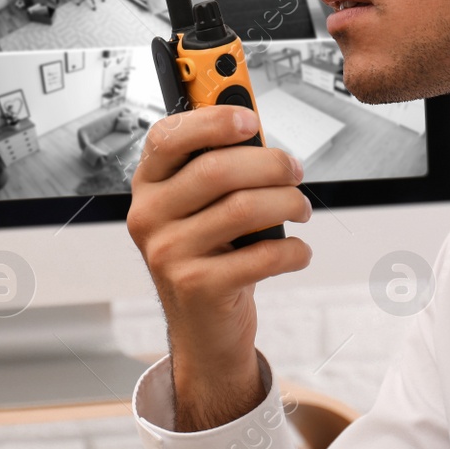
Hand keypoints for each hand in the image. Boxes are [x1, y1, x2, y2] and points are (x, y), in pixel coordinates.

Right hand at [128, 104, 311, 431]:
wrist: (203, 328)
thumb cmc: (209, 255)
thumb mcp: (200, 207)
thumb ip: (219, 163)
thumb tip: (255, 128)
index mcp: (149, 185)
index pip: (168, 136)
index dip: (212, 120)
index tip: (251, 120)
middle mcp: (149, 216)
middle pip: (217, 169)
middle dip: (270, 164)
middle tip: (294, 171)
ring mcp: (169, 254)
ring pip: (245, 208)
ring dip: (288, 203)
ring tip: (300, 209)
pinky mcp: (198, 287)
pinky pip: (263, 255)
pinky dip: (294, 249)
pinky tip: (297, 250)